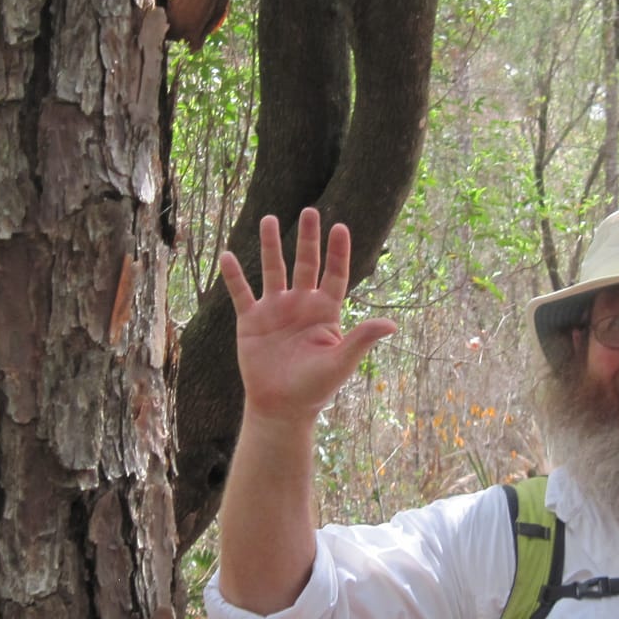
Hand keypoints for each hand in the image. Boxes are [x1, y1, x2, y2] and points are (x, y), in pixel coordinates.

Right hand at [219, 209, 395, 424]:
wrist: (281, 407)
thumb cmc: (315, 388)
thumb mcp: (340, 362)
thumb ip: (361, 339)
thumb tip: (392, 324)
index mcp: (325, 312)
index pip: (335, 274)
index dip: (338, 252)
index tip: (340, 227)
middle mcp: (301, 304)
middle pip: (305, 263)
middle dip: (307, 238)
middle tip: (310, 211)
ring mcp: (275, 310)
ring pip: (273, 270)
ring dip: (270, 245)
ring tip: (268, 218)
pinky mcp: (251, 321)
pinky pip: (241, 293)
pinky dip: (234, 276)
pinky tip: (227, 256)